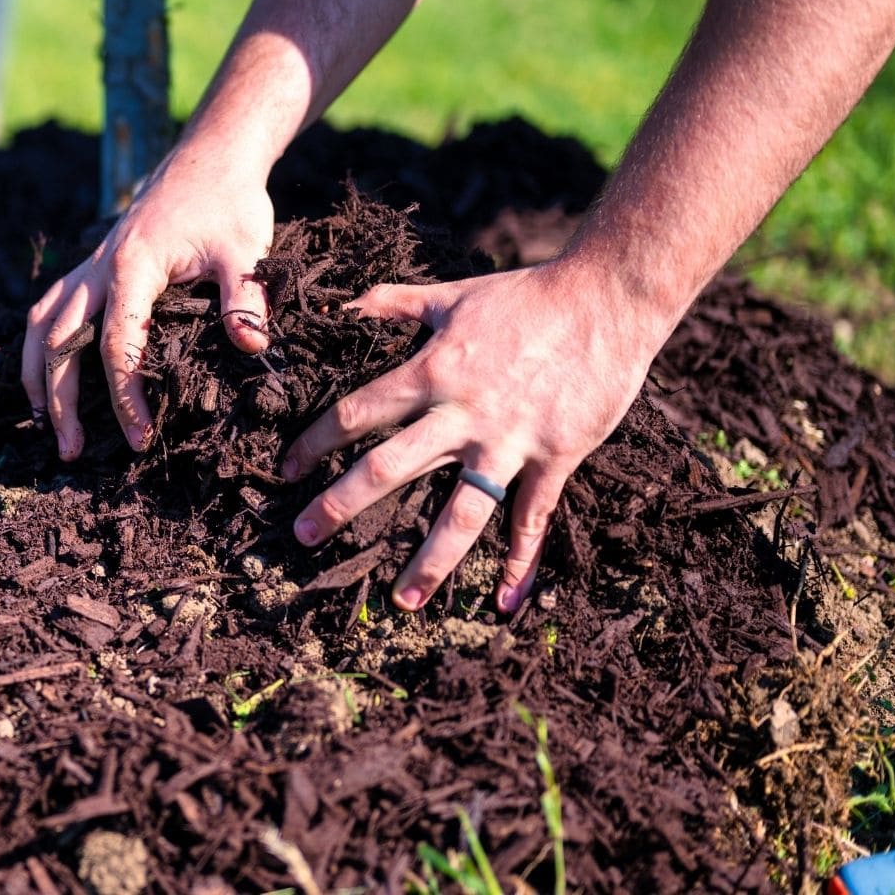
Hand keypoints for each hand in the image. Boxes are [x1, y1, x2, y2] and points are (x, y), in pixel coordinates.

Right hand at [23, 148, 275, 459]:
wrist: (210, 157)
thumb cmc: (229, 203)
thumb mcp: (246, 249)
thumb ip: (246, 298)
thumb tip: (251, 347)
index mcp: (132, 267)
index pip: (116, 344)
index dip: (124, 396)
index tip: (140, 437)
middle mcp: (98, 267)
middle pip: (60, 342)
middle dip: (61, 401)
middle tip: (71, 452)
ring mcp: (90, 266)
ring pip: (41, 325)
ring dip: (37, 376)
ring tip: (43, 425)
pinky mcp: (92, 266)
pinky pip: (49, 308)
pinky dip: (39, 346)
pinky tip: (46, 377)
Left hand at [279, 258, 672, 613]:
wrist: (607, 299)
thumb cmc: (527, 295)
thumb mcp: (452, 294)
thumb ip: (394, 302)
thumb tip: (345, 304)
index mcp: (431, 372)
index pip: (357, 414)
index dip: (316, 442)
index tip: (288, 469)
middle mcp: (463, 414)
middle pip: (388, 469)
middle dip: (341, 505)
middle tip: (303, 537)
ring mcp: (510, 441)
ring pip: (461, 512)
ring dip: (430, 560)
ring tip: (404, 601)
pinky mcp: (556, 457)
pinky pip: (533, 518)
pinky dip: (521, 561)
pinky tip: (506, 600)